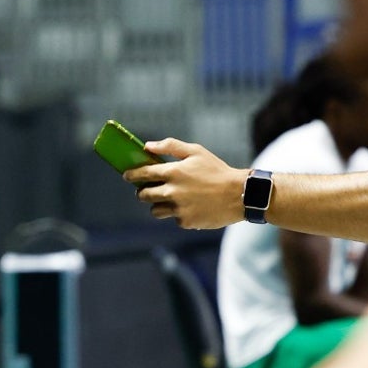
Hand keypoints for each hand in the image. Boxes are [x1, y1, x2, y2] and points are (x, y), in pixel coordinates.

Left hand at [124, 138, 246, 229]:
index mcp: (173, 172)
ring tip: (172, 199)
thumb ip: (170, 147)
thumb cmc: (217, 170)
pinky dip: (179, 213)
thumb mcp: (196, 152)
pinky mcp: (185, 222)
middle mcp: (172, 191)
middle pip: (143, 195)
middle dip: (142, 191)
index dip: (131, 175)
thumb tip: (147, 146)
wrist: (241, 194)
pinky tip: (192, 206)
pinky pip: (173, 218)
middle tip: (148, 189)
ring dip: (159, 205)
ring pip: (155, 210)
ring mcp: (178, 208)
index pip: (142, 174)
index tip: (127, 176)